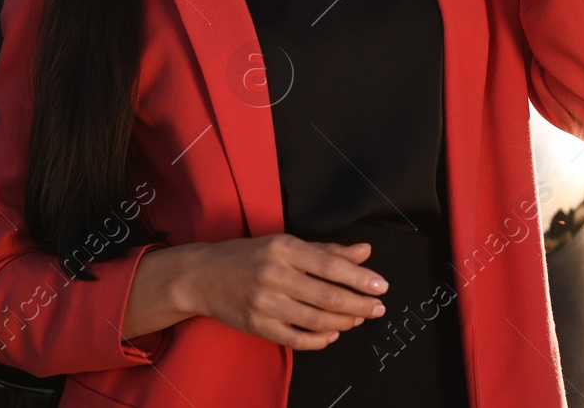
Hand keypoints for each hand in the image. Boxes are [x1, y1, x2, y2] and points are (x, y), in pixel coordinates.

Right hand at [178, 235, 387, 349]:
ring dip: (344, 322)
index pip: (330, 265)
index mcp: (284, 249)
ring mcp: (265, 303)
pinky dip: (319, 339)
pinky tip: (332, 334)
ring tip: (359, 319)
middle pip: (327, 296)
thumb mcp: (285, 244)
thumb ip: (326, 250)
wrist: (202, 276)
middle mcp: (275, 275)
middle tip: (378, 308)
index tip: (381, 286)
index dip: (360, 278)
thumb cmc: (248, 256)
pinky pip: (296, 339)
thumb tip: (364, 253)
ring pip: (315, 319)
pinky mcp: (257, 326)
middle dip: (359, 305)